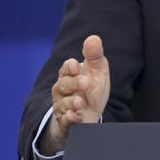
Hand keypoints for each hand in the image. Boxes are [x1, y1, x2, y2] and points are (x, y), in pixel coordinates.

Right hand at [40, 35, 110, 154]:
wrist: (89, 116)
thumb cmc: (92, 91)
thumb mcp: (97, 72)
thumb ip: (94, 56)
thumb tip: (93, 38)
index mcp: (70, 75)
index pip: (66, 68)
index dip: (70, 67)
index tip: (78, 66)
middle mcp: (63, 90)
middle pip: (63, 84)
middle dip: (73, 83)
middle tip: (86, 83)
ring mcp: (63, 106)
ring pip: (62, 103)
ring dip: (71, 102)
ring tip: (80, 102)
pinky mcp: (66, 122)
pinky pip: (64, 120)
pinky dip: (69, 118)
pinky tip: (75, 116)